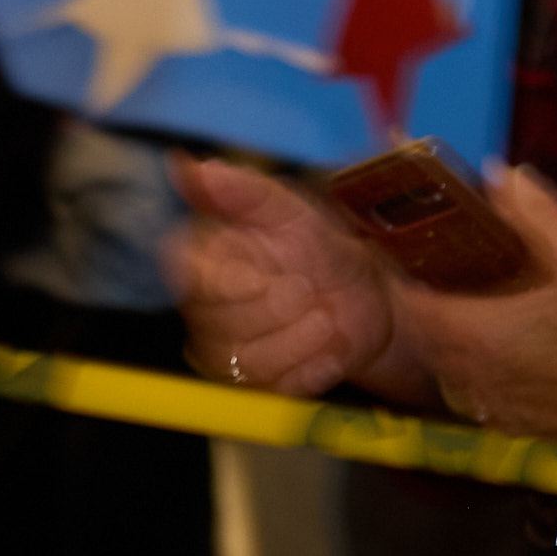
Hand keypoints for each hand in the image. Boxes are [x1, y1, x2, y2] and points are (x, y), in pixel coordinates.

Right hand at [169, 157, 410, 398]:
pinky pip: (276, 389)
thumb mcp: (290, 211)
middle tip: (310, 289)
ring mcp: (232, 350)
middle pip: (217, 327)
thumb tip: (192, 167)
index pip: (188, 280)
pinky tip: (331, 348)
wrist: (369, 299)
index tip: (265, 276)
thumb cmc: (321, 249)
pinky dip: (314, 368)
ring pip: (247, 362)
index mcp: (203, 263)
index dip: (226, 284)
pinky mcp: (262, 385)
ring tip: (327, 319)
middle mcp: (207, 310)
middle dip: (278, 311)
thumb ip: (242, 190)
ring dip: (301, 340)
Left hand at [395, 168, 556, 456]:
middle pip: (422, 336)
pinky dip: (480, 373)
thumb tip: (501, 171)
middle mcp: (468, 373)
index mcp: (470, 330)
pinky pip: (479, 397)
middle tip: (437, 275)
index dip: (399, 275)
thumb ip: (536, 211)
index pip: (406, 300)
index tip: (403, 252)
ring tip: (469, 310)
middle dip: (423, 305)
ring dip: (449, 341)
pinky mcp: (518, 426)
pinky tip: (507, 356)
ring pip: (448, 369)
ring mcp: (492, 405)